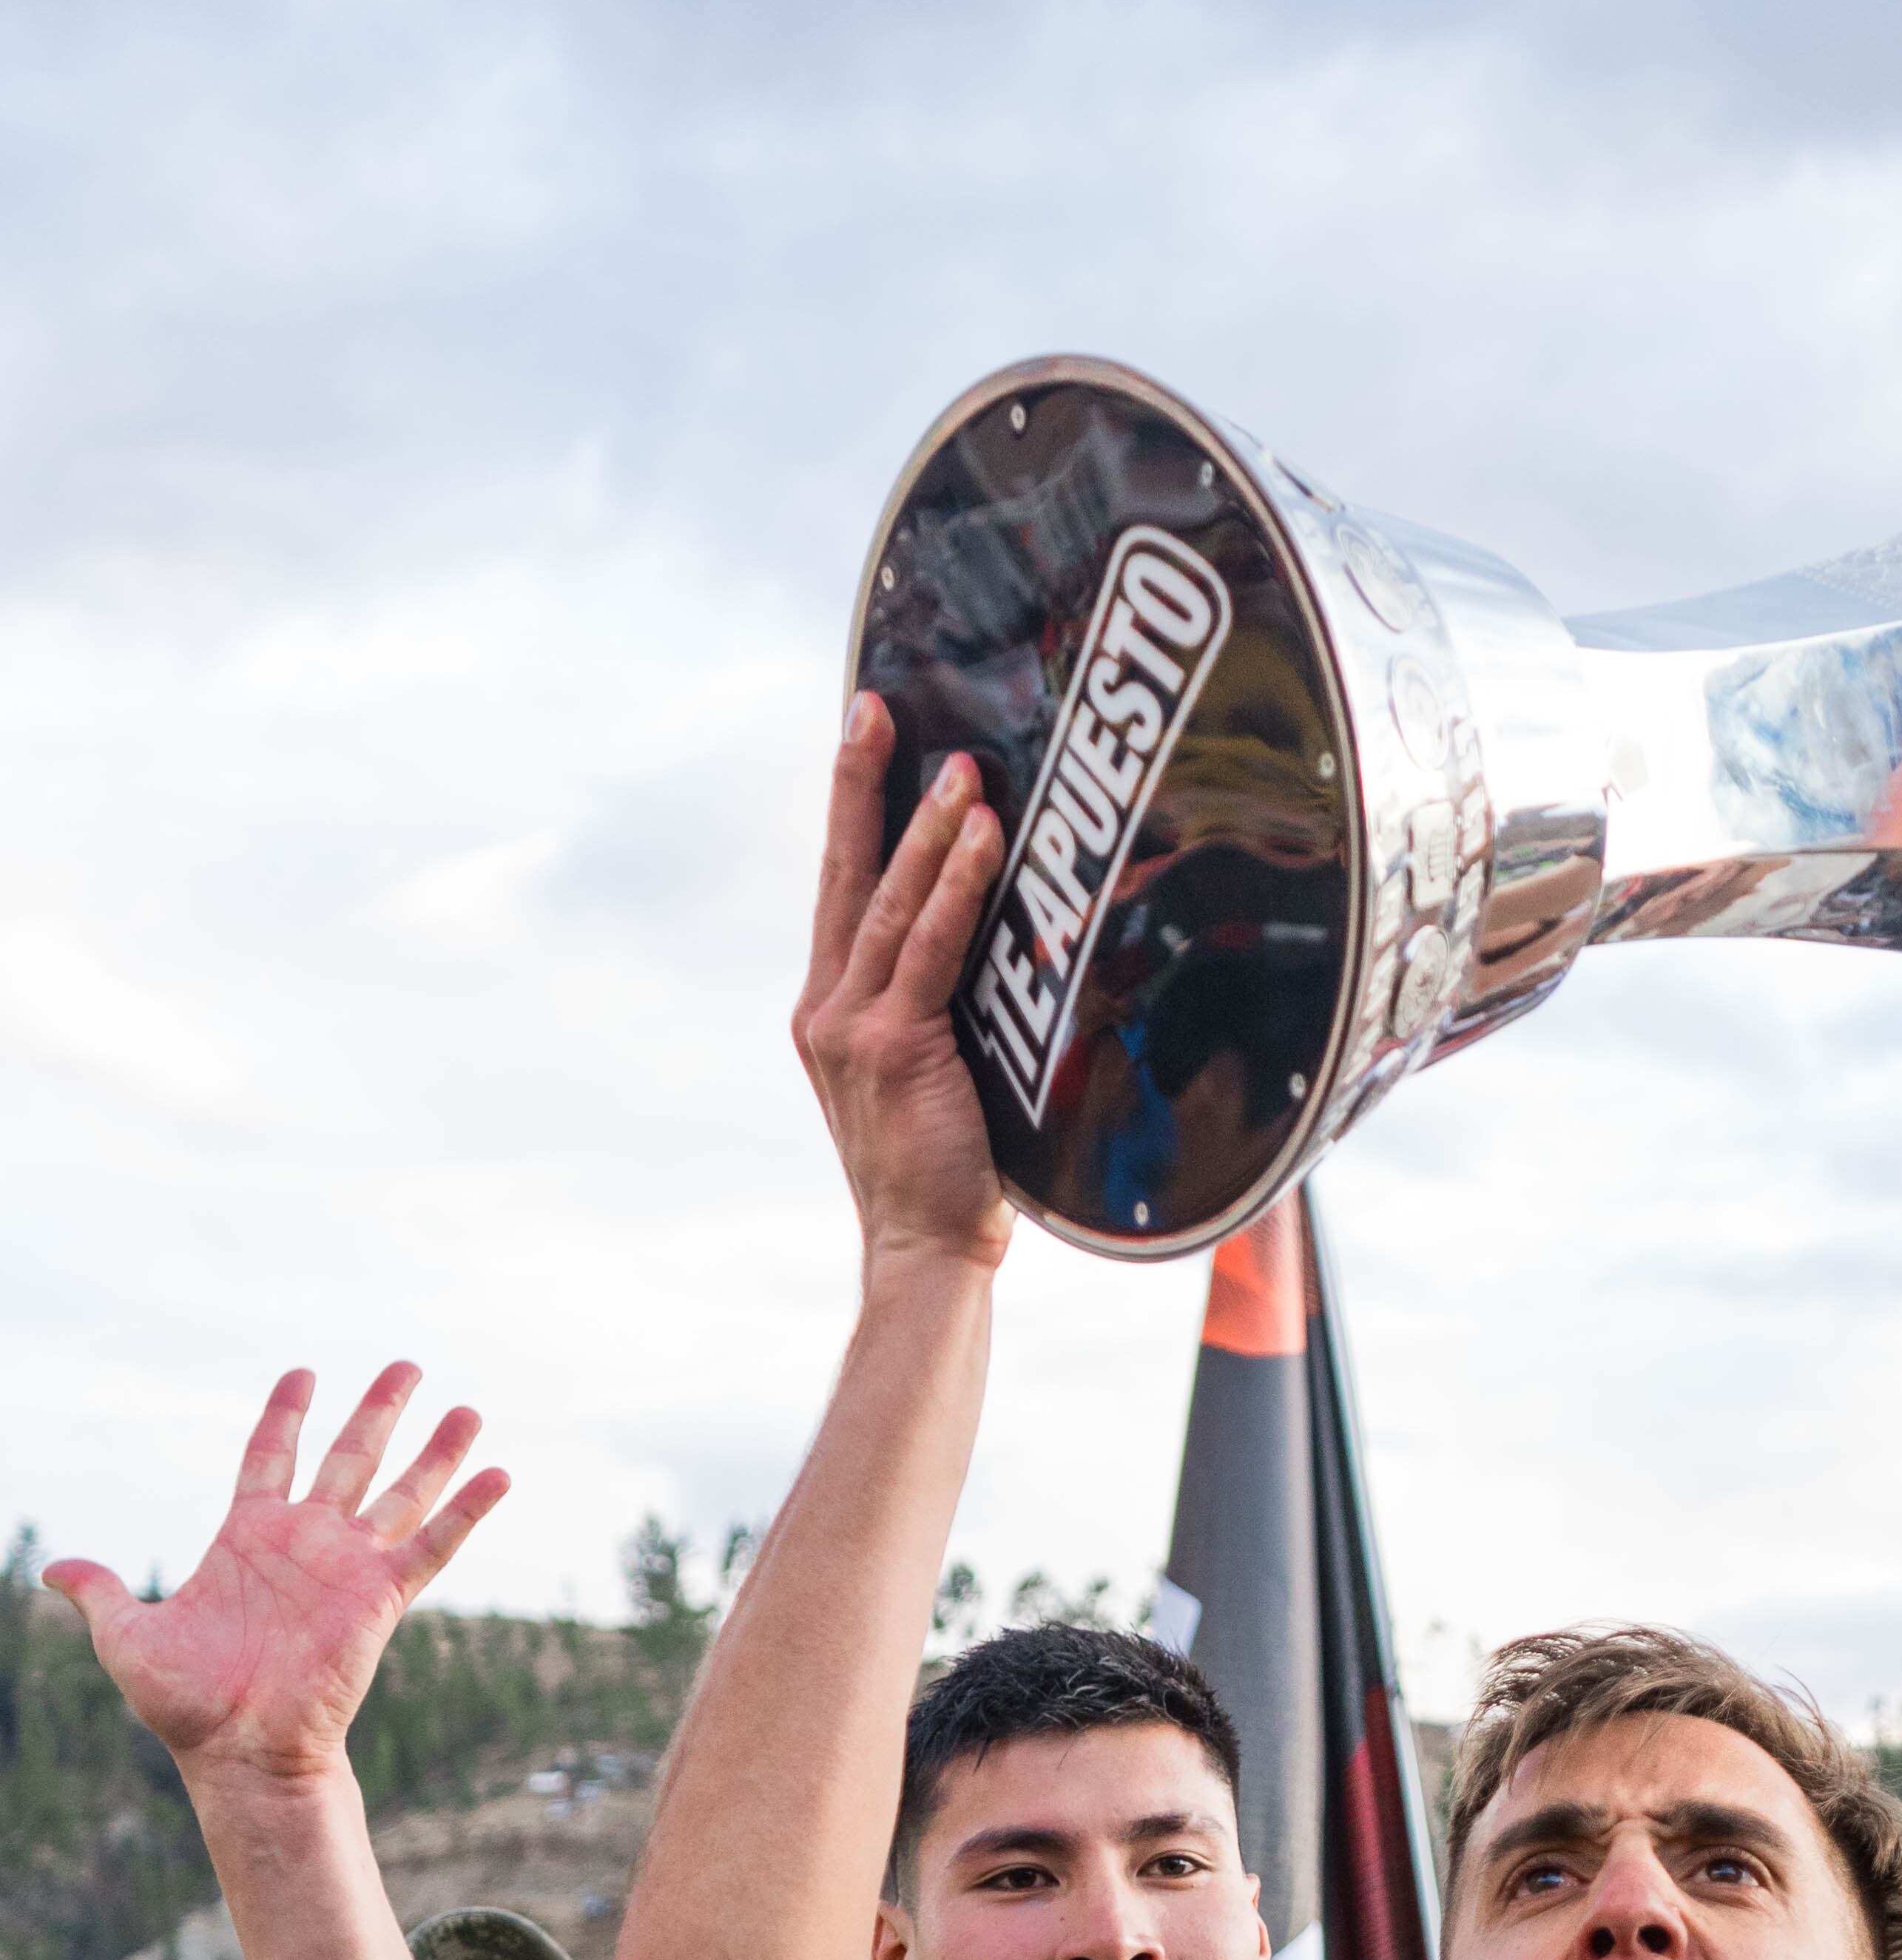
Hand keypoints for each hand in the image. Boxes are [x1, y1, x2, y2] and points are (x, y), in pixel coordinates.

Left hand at [46, 1365, 505, 1788]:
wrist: (240, 1752)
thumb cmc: (187, 1703)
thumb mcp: (128, 1637)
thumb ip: (100, 1592)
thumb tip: (51, 1570)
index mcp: (249, 1537)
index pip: (272, 1456)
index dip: (286, 1415)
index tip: (303, 1374)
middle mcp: (306, 1542)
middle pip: (351, 1457)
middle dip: (379, 1411)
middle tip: (407, 1367)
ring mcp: (347, 1566)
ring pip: (400, 1492)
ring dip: (436, 1452)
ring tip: (468, 1409)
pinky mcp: (380, 1597)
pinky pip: (432, 1546)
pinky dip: (467, 1511)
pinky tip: (499, 1475)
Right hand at [796, 697, 1013, 1274]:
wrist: (927, 1252)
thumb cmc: (951, 1174)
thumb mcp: (939, 1075)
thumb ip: (949, 1011)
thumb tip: (1013, 949)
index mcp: (833, 1013)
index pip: (844, 891)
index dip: (853, 813)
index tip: (866, 738)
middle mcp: (829, 1010)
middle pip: (845, 874)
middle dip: (860, 784)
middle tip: (876, 707)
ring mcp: (853, 1027)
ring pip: (890, 902)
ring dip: (925, 826)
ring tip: (959, 763)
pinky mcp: (894, 1047)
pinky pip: (932, 949)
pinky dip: (956, 887)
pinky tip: (981, 836)